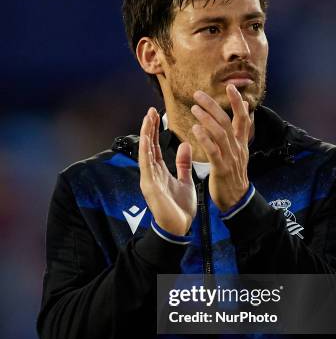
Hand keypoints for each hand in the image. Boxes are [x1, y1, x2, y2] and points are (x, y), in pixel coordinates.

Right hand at [139, 107, 196, 235]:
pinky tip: (147, 139)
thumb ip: (183, 164)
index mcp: (160, 171)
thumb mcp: (185, 181)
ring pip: (145, 153)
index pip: (156, 147)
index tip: (156, 114)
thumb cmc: (180, 208)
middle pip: (149, 146)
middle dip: (149, 128)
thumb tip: (184, 145)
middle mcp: (152, 173)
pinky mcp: (149, 187)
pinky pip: (146, 166)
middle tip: (150, 110)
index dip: (155, 131)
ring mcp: (149, 180)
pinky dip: (146, 152)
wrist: (180, 228)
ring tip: (147, 119)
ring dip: (146, 135)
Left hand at [191, 84, 250, 211]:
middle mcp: (237, 148)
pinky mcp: (221, 168)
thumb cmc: (234, 174)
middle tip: (198, 94)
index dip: (237, 102)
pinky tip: (196, 129)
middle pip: (227, 121)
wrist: (237, 199)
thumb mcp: (240, 151)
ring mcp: (230, 158)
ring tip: (194, 108)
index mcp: (241, 143)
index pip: (242, 118)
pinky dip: (205, 138)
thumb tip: (245, 106)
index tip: (230, 86)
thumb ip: (240, 130)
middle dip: (213, 106)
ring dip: (207, 119)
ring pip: (220, 134)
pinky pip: (213, 151)